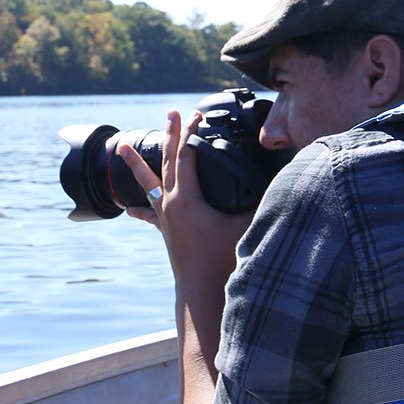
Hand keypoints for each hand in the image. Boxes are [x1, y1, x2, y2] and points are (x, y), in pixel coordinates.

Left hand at [118, 110, 255, 285]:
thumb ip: (260, 202)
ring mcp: (165, 217)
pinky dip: (141, 205)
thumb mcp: (245, 227)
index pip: (187, 156)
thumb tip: (282, 182)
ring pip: (148, 182)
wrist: (200, 290)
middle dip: (170, 134)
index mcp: (186, 198)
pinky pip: (150, 211)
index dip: (193, 133)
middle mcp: (170, 204)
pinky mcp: (166, 230)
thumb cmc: (222, 260)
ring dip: (136, 163)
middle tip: (171, 112)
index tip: (198, 115)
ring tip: (122, 146)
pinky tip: (128, 207)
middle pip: (166, 160)